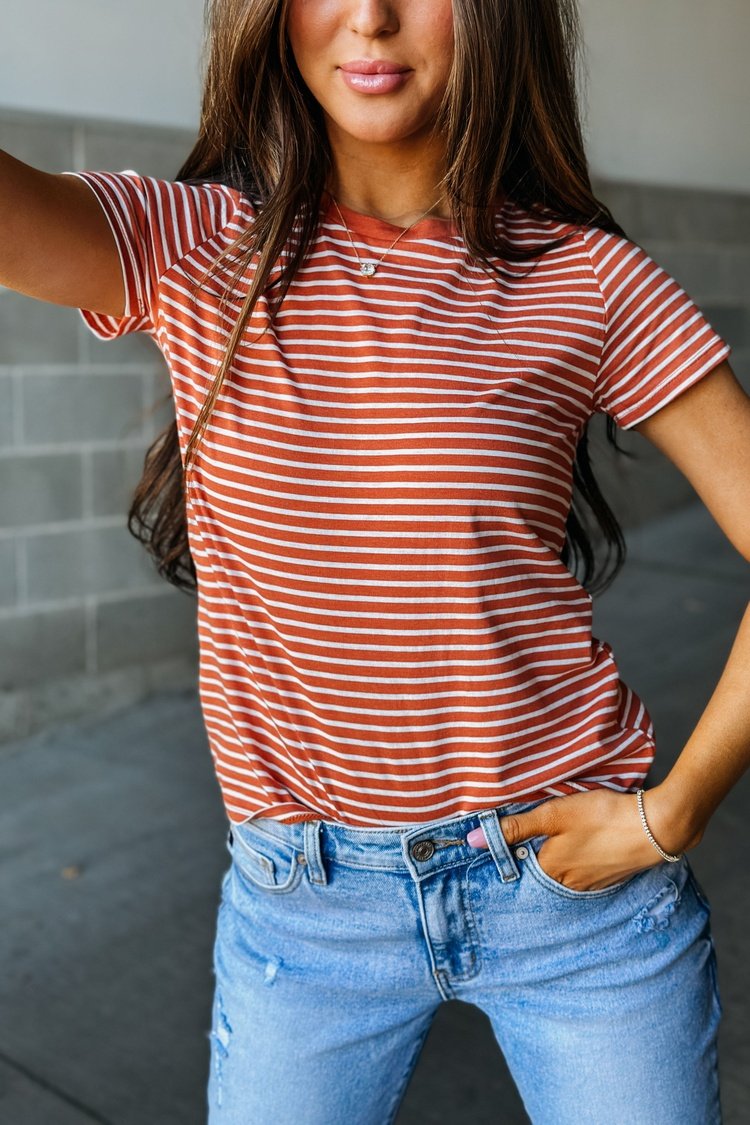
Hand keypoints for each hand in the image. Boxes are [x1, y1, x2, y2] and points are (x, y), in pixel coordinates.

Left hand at [467, 786, 700, 891]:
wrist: (656, 827)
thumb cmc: (602, 817)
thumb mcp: (554, 815)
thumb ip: (514, 827)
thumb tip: (470, 840)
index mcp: (549, 871)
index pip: (516, 867)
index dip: (508, 853)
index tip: (500, 842)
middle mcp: (567, 885)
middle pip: (539, 871)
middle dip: (532, 857)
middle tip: (530, 838)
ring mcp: (591, 884)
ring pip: (562, 873)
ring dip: (557, 859)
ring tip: (559, 839)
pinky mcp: (610, 877)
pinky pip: (583, 872)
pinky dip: (578, 860)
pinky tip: (584, 845)